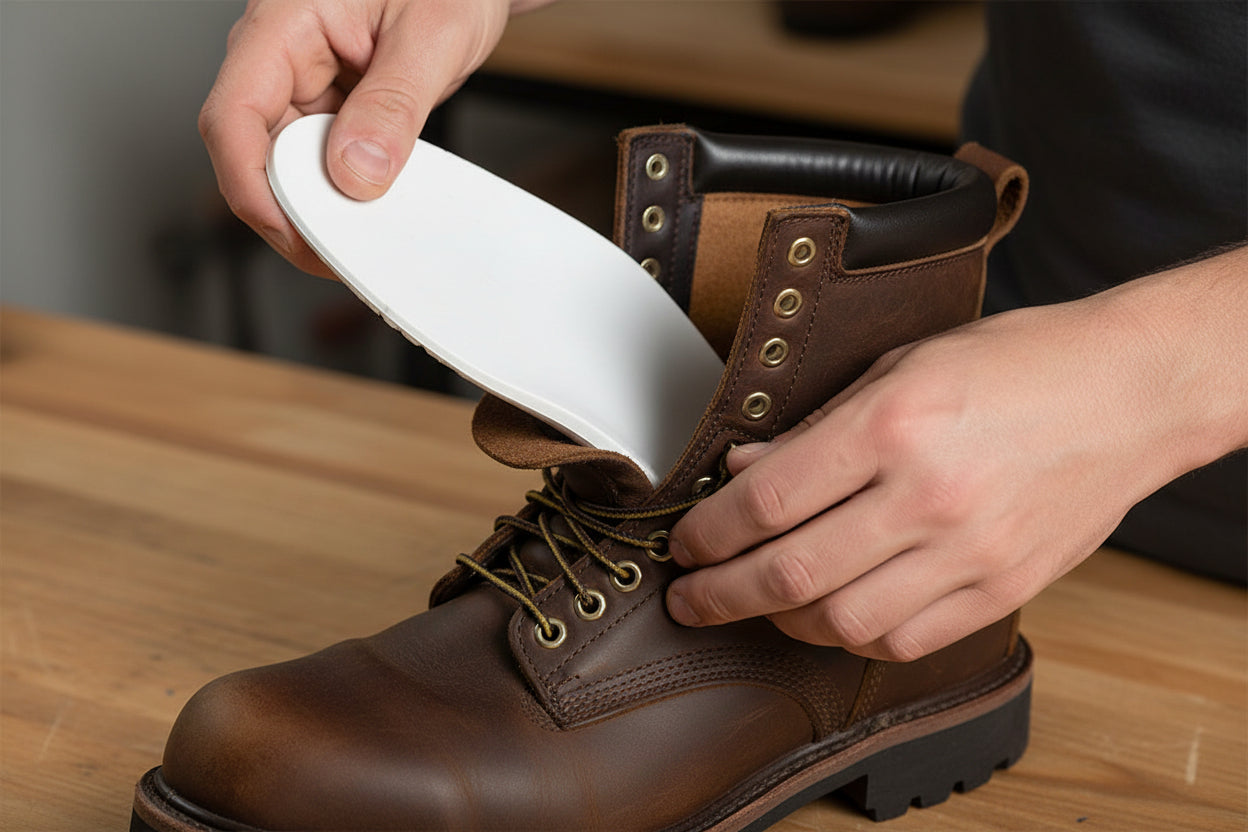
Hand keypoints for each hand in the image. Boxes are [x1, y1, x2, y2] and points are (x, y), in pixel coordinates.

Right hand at [200, 0, 544, 274]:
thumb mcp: (433, 35)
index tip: (293, 233)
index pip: (234, 117)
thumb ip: (394, 104)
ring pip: (288, 167)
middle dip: (291, 212)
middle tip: (338, 254)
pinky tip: (371, 212)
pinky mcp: (332, 108)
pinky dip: (344, 193)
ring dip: (320, 208)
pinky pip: (322, 162)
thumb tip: (356, 173)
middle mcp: (281, 56)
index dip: (253, 187)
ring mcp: (304, 84)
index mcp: (283, 23)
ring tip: (362, 238)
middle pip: (254, 154)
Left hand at [665, 252, 1247, 659]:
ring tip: (759, 603)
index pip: (767, 501)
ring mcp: (970, 551)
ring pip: (842, 621)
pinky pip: (906, 641)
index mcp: (893, 425)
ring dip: (781, 620)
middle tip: (689, 597)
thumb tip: (745, 468)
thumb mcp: (903, 366)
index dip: (708, 534)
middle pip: (790, 572)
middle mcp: (929, 495)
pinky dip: (853, 637)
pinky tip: (831, 616)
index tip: (685, 546)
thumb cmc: (1018, 364)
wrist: (1131, 394)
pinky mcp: (1003, 589)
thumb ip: (817, 426)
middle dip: (720, 594)